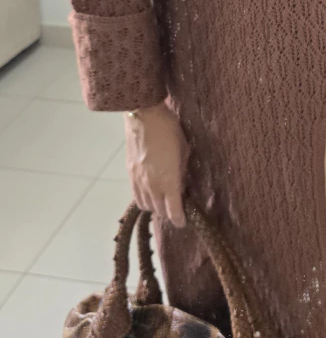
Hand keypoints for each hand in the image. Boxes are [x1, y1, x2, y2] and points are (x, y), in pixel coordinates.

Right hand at [124, 100, 189, 227]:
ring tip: (164, 202)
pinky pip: (136, 196)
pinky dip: (144, 200)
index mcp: (169, 181)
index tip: (184, 221)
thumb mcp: (184, 151)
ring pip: (146, 206)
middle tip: (177, 209)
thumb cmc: (169, 130)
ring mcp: (139, 181)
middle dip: (169, 214)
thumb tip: (180, 185)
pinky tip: (150, 195)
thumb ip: (182, 172)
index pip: (173, 212)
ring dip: (156, 208)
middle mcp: (152, 186)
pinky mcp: (130, 174)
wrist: (144, 116)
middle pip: (160, 212)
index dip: (180, 220)